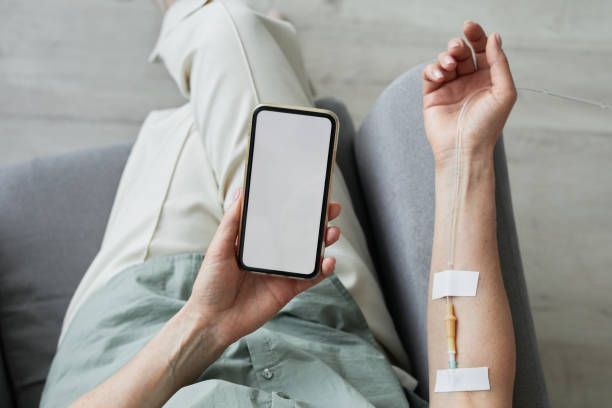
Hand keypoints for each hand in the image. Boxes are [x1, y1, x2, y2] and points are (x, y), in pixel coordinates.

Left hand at [184, 189, 341, 346]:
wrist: (212, 320)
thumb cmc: (210, 283)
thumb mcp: (218, 247)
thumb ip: (232, 221)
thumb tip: (242, 192)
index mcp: (256, 242)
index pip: (280, 219)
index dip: (295, 207)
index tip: (309, 194)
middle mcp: (271, 254)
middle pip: (300, 234)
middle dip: (318, 221)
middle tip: (331, 209)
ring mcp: (282, 272)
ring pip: (309, 254)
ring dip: (324, 242)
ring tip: (332, 233)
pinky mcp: (288, 289)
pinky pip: (310, 278)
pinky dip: (322, 270)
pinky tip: (328, 262)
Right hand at [422, 21, 516, 163]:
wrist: (464, 148)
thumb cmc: (487, 125)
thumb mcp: (504, 91)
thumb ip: (499, 62)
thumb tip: (494, 37)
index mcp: (487, 79)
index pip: (482, 50)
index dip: (476, 36)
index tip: (469, 26)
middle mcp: (468, 82)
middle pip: (461, 52)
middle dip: (457, 46)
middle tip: (457, 49)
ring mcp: (450, 88)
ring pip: (444, 61)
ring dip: (445, 57)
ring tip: (449, 67)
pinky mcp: (432, 96)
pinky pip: (429, 74)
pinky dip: (433, 70)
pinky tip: (440, 76)